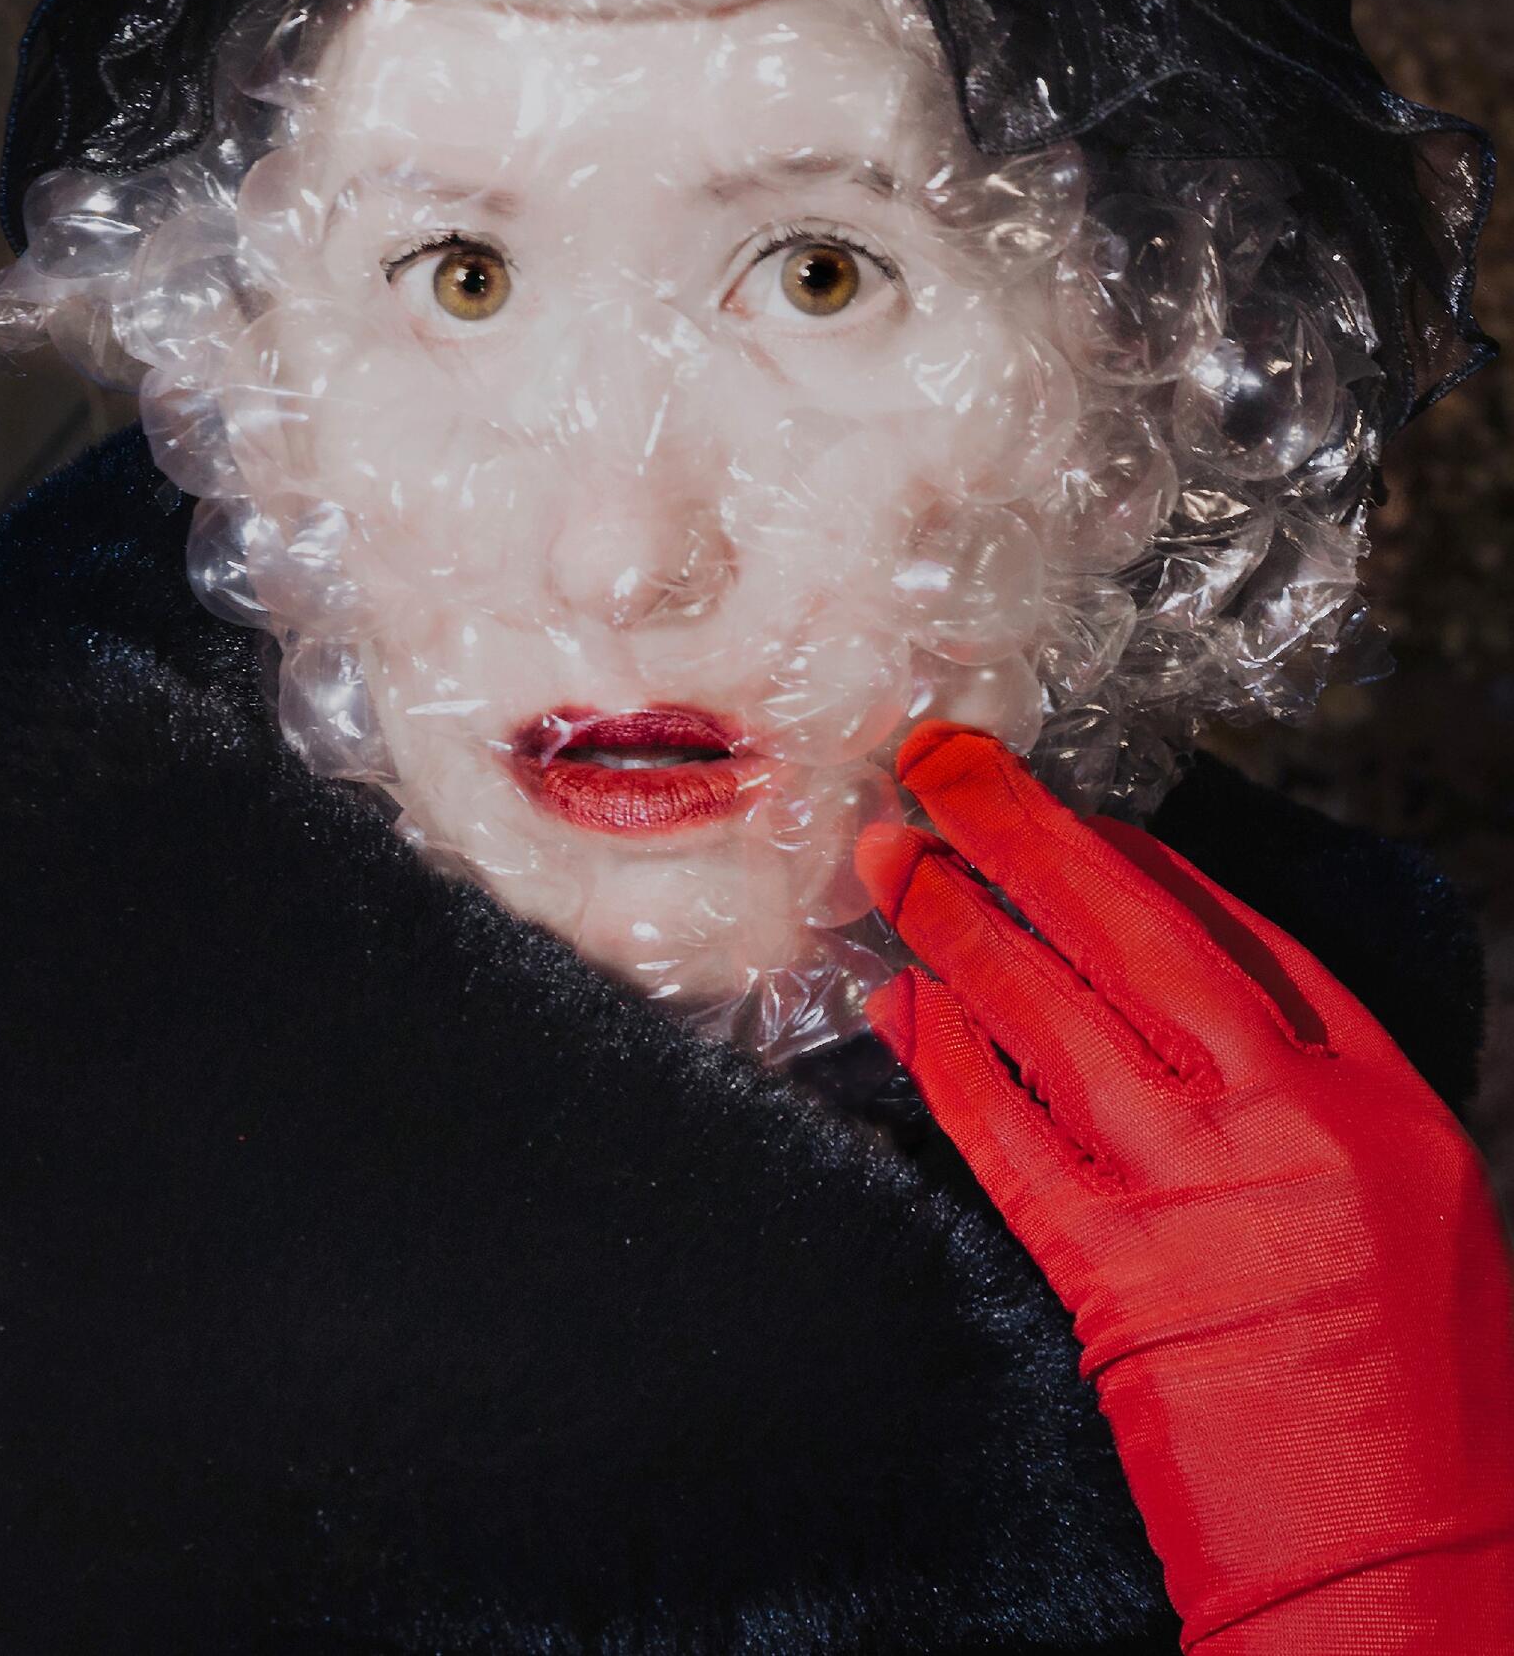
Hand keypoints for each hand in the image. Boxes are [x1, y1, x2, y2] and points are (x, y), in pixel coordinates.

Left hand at [857, 720, 1513, 1652]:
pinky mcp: (1110, 1273)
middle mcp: (1281, 1116)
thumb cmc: (1433, 1397)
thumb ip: (1314, 1093)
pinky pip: (1006, 1136)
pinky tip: (898, 1002)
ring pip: (1050, 1012)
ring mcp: (1190, 1189)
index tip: (1070, 815)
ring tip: (890, 857)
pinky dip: (946, 1059)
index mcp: (1372, 1093)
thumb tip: (1193, 1009)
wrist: (1404, 1565)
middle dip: (1023, 833)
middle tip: (939, 759)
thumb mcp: (1416, 1205)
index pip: (1238, 933)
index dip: (1138, 862)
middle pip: (1130, 932)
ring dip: (958, 924)